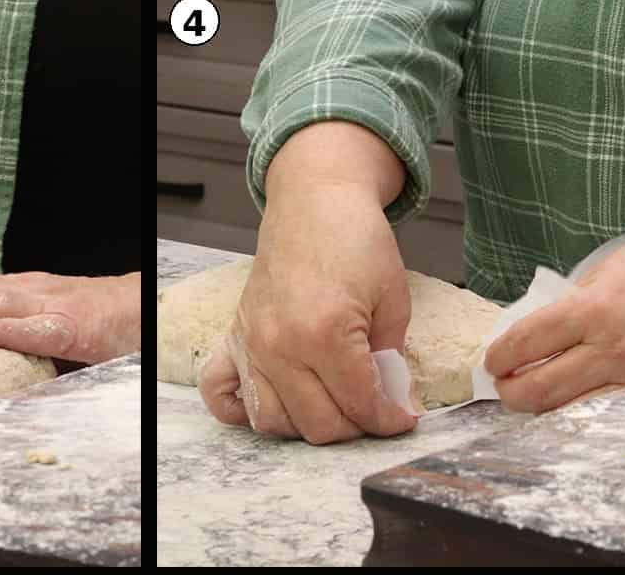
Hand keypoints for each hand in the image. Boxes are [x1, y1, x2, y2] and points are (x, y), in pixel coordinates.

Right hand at [199, 125, 418, 443]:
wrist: (315, 199)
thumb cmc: (356, 239)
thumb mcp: (393, 299)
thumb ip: (392, 358)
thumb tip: (392, 400)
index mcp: (327, 334)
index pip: (360, 406)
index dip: (390, 419)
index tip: (402, 416)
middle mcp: (282, 344)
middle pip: (319, 425)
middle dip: (356, 425)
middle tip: (374, 406)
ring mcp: (253, 342)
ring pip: (274, 422)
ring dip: (308, 423)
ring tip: (333, 403)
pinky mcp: (235, 334)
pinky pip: (222, 392)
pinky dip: (242, 409)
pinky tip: (276, 399)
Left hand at [486, 215, 624, 411]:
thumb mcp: (602, 272)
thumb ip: (568, 303)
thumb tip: (533, 330)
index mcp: (592, 311)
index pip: (528, 342)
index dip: (500, 356)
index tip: (490, 362)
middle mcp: (612, 350)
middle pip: (543, 389)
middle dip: (511, 393)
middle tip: (502, 387)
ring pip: (573, 413)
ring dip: (543, 410)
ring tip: (529, 397)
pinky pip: (610, 415)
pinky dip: (581, 415)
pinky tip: (568, 406)